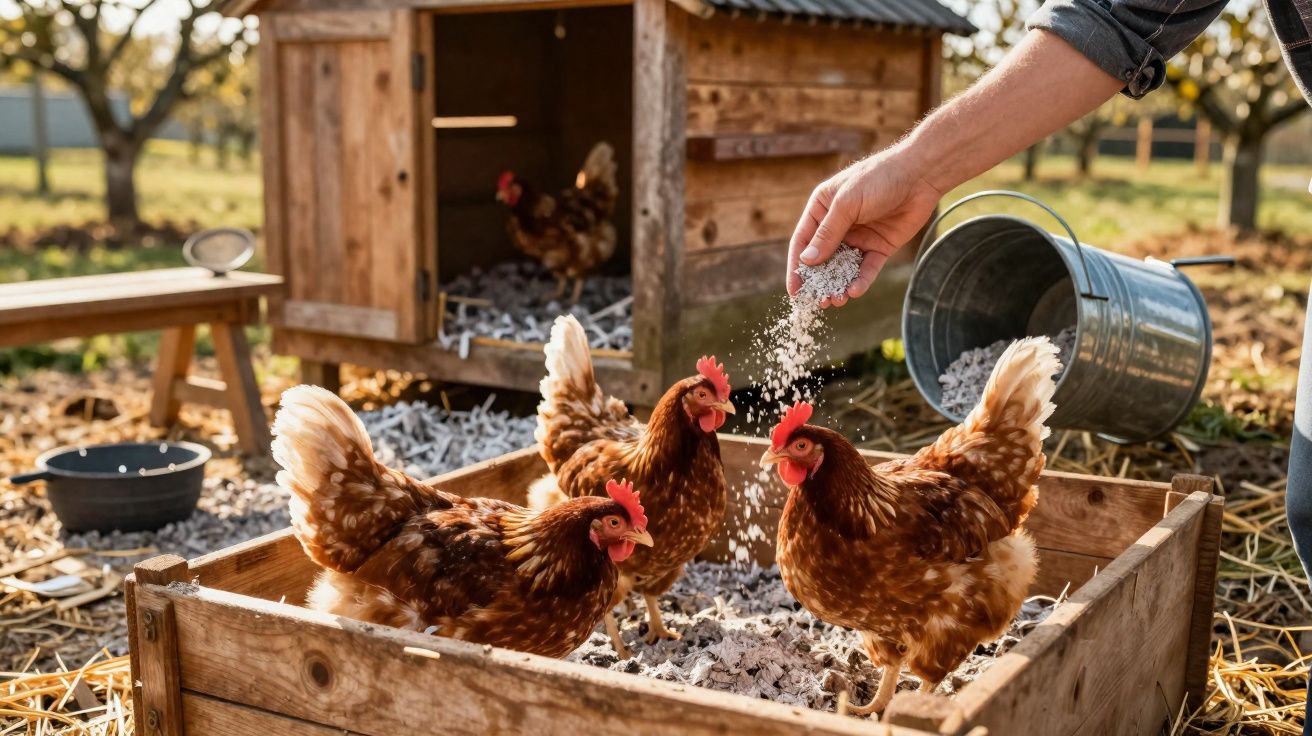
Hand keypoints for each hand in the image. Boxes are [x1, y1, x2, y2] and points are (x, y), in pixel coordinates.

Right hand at [787, 146, 942, 306]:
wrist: (920, 176)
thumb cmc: (878, 179)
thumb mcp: (847, 204)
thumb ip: (827, 233)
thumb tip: (806, 261)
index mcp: (822, 209)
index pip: (803, 241)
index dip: (797, 266)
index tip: (795, 291)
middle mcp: (838, 224)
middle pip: (822, 259)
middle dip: (819, 281)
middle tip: (818, 301)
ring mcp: (859, 237)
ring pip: (843, 267)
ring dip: (838, 285)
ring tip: (836, 301)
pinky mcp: (879, 247)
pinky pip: (867, 268)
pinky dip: (861, 280)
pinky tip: (855, 291)